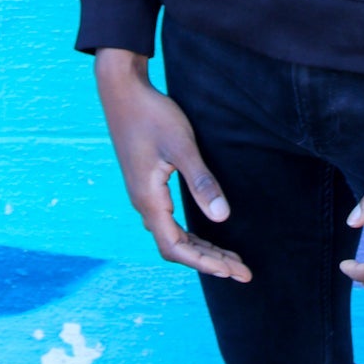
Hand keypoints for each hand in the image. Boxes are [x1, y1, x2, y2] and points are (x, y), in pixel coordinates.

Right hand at [94, 49, 251, 280]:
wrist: (122, 91)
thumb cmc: (152, 115)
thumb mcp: (182, 146)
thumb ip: (201, 182)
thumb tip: (222, 218)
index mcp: (148, 200)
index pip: (176, 248)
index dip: (205, 263)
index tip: (232, 272)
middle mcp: (143, 203)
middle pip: (176, 247)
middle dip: (210, 261)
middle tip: (242, 272)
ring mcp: (143, 194)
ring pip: (173, 235)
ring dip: (202, 249)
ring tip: (230, 259)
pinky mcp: (147, 184)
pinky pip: (169, 221)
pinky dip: (191, 233)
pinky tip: (206, 232)